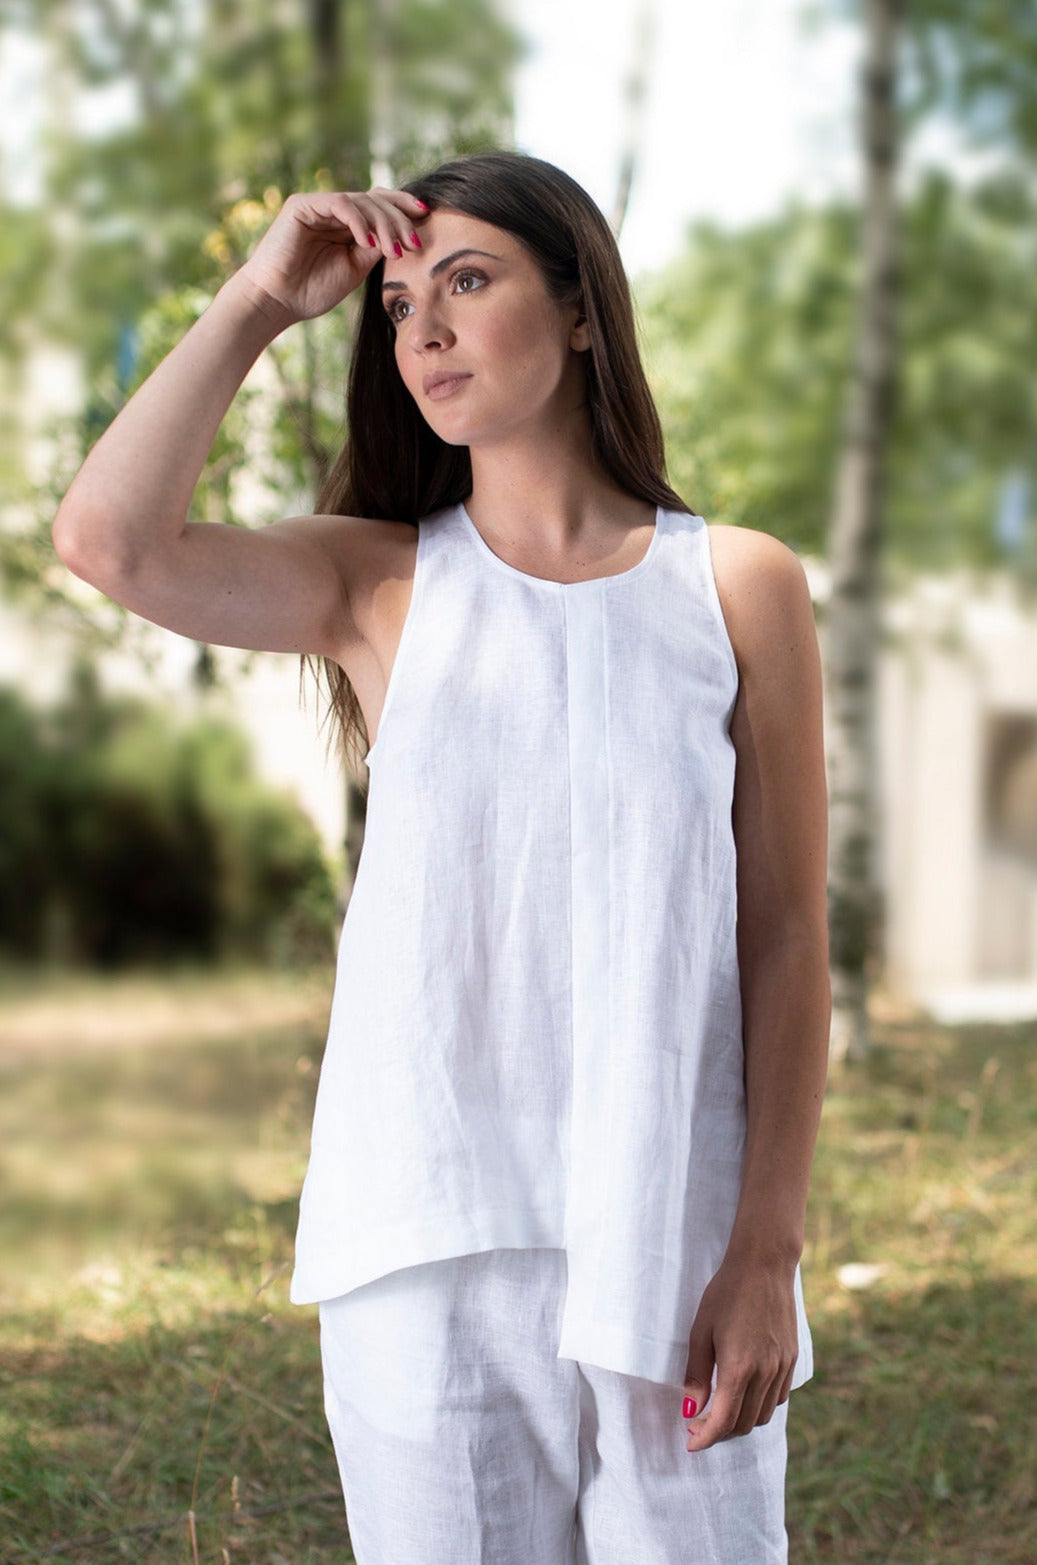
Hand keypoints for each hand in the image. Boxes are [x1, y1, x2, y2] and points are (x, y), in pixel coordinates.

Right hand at [228, 187, 430, 330]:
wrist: (277, 302)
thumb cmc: (311, 291)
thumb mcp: (355, 269)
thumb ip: (376, 248)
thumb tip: (403, 233)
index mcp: (346, 225)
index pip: (379, 206)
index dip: (403, 209)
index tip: (427, 218)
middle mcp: (332, 211)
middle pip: (375, 199)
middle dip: (399, 219)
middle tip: (414, 241)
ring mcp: (317, 205)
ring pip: (361, 201)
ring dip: (383, 224)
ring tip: (394, 249)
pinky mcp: (302, 205)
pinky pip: (339, 204)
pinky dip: (358, 220)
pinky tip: (369, 241)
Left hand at [681, 1250, 798, 1451]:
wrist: (764, 1266)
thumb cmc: (726, 1294)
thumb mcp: (701, 1331)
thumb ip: (696, 1374)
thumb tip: (690, 1410)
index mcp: (740, 1368)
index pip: (724, 1421)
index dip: (706, 1438)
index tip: (691, 1442)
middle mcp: (766, 1373)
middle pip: (744, 1424)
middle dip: (720, 1432)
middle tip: (698, 1423)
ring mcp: (782, 1367)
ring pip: (763, 1415)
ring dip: (741, 1422)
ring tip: (720, 1411)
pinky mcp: (792, 1359)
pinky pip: (777, 1398)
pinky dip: (760, 1406)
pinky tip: (744, 1393)